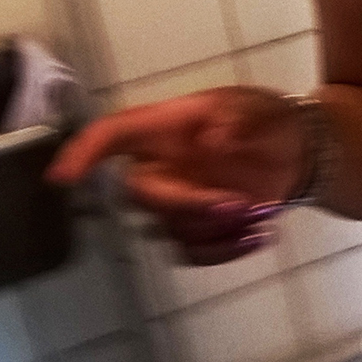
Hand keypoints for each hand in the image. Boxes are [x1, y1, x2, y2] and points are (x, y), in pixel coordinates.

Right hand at [46, 86, 309, 265]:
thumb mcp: (258, 108)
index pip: (112, 135)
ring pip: (169, 229)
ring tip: (264, 213)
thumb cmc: (265, 121)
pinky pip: (192, 252)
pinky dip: (227, 250)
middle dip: (190, 205)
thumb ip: (238, 120)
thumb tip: (214, 140)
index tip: (63, 177)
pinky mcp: (192, 230)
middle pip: (142, 195)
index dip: (84, 153)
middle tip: (240, 204)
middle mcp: (157, 167)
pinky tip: (261, 236)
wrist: (297, 152)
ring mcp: (172, 202)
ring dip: (216, 230)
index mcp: (162, 128)